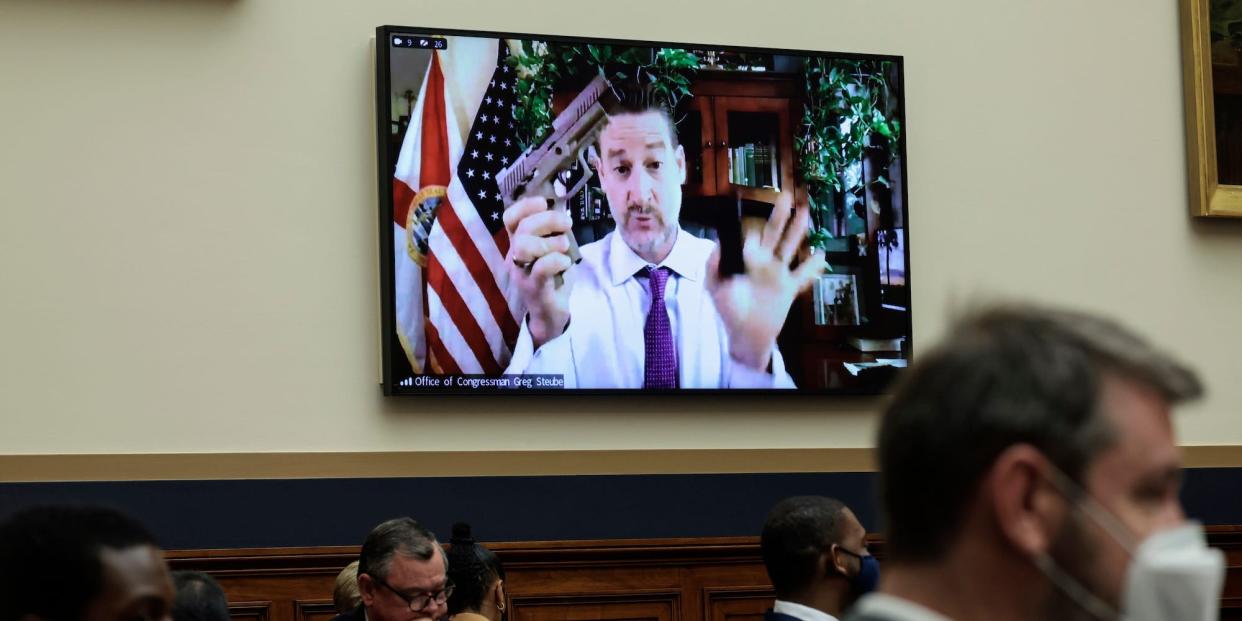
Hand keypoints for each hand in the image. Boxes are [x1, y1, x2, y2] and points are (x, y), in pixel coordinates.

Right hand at [503, 196, 573, 347]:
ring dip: (551, 242)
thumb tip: (561, 207)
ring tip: (565, 248)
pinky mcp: (535, 289)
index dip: (525, 206)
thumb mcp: (552, 250)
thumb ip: (553, 232)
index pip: (509, 218)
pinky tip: (566, 264)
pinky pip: (541, 268)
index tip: (544, 203)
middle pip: (521, 229)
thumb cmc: (552, 279)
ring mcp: (522, 274)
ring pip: (525, 246)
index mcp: (517, 245)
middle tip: (567, 224)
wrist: (550, 316)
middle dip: (547, 220)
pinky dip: (557, 260)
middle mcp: (514, 258)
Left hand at [705, 193, 825, 370]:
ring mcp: (778, 274)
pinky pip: (802, 275)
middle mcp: (764, 263)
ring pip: (789, 247)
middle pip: (773, 234)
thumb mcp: (714, 288)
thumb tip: (716, 246)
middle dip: (779, 215)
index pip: (751, 238)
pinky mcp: (789, 288)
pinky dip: (812, 266)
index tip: (752, 212)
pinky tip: (821, 254)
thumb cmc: (728, 310)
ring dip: (797, 231)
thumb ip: (713, 267)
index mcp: (746, 261)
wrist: (745, 334)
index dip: (751, 226)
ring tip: (804, 212)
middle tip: (785, 196)